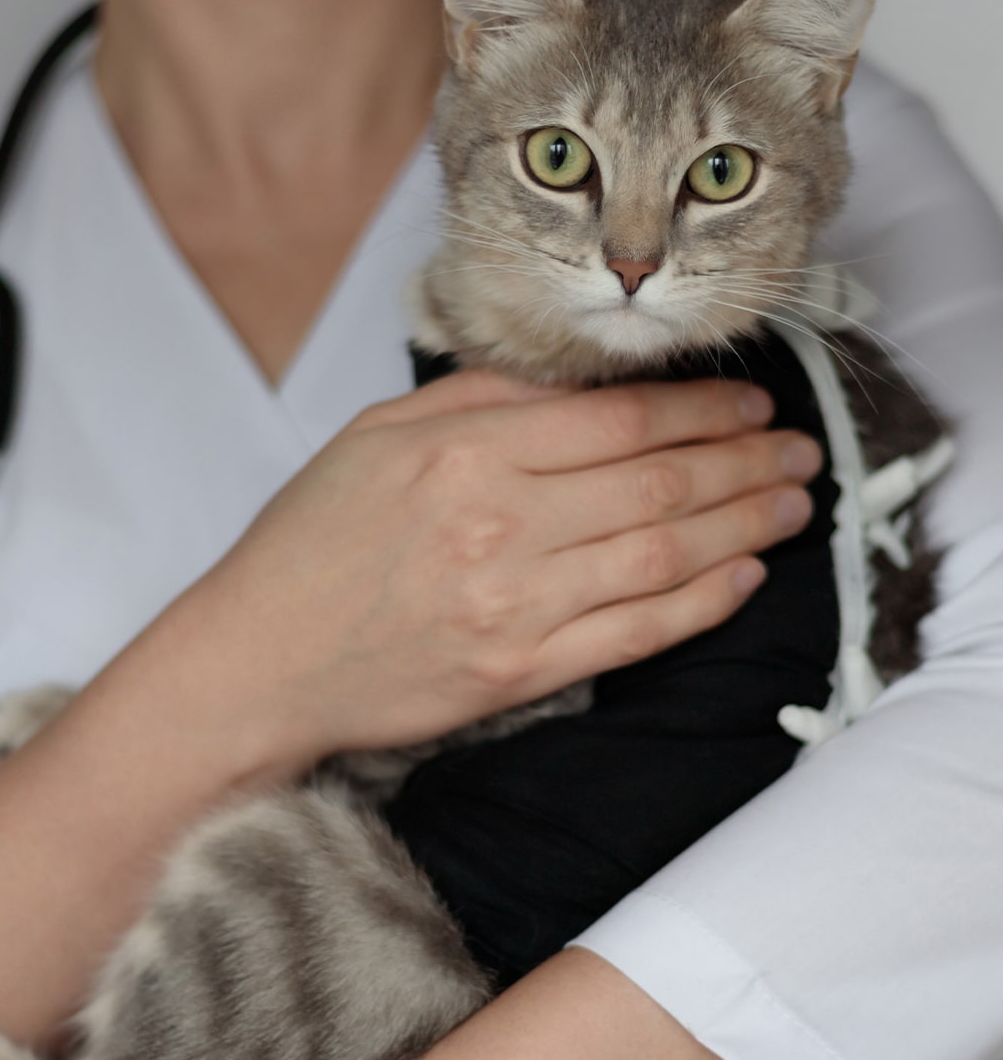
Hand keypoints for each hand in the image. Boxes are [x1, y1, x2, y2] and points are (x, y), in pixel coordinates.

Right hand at [198, 369, 819, 765]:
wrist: (259, 661)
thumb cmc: (309, 544)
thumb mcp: (377, 435)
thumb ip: (480, 400)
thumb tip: (578, 387)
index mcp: (466, 452)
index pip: (620, 422)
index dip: (702, 408)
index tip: (749, 401)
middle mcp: (500, 525)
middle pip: (660, 484)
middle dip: (747, 460)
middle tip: (800, 448)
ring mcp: (515, 605)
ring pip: (664, 555)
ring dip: (745, 526)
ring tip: (793, 503)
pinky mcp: (521, 673)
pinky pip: (636, 634)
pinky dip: (700, 604)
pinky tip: (744, 577)